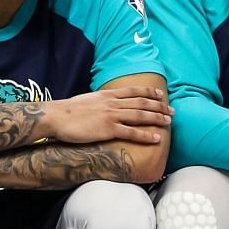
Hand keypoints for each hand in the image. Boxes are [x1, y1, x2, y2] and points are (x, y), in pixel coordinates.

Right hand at [45, 85, 171, 144]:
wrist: (56, 117)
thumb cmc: (68, 111)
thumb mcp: (87, 100)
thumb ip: (100, 102)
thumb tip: (105, 104)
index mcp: (107, 95)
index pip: (134, 91)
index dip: (150, 92)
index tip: (161, 94)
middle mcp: (112, 103)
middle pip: (142, 102)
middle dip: (159, 106)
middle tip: (172, 111)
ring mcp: (111, 116)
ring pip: (140, 115)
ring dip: (157, 118)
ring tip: (169, 122)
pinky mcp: (108, 129)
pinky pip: (132, 132)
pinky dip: (146, 135)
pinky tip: (156, 138)